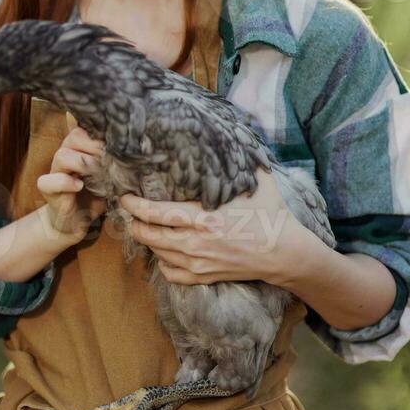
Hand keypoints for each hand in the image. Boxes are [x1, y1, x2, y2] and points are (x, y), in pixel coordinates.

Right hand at [36, 112, 106, 244]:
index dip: (99, 133)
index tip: (115, 143)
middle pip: (74, 137)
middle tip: (108, 160)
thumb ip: (114, 155)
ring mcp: (55, 171)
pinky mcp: (48, 190)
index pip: (84, 127)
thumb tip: (128, 134)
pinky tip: (79, 186)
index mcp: (78, 146)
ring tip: (97, 174)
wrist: (76, 222)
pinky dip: (65, 182)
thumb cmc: (95, 193)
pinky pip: (49, 181)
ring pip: (62, 155)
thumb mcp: (109, 172)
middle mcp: (65, 154)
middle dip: (95, 147)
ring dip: (83, 164)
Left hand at [119, 168, 306, 285]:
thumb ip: (238, 159)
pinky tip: (164, 252)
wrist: (284, 252)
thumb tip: (227, 133)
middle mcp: (197, 242)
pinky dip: (162, 264)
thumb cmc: (270, 212)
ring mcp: (199, 262)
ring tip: (143, 226)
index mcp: (204, 217)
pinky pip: (171, 274)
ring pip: (158, 254)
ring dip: (147, 240)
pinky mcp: (205, 276)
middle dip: (134, 223)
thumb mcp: (256, 179)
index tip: (125, 197)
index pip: (157, 212)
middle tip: (130, 212)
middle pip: (150, 235)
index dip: (135, 205)